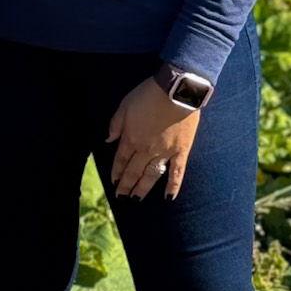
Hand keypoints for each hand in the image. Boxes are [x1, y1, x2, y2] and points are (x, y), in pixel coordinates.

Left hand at [105, 77, 201, 200]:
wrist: (176, 90)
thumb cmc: (149, 94)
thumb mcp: (125, 105)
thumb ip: (116, 124)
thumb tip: (108, 139)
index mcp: (131, 138)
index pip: (120, 160)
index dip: (116, 172)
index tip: (113, 182)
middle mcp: (146, 150)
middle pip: (133, 171)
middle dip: (126, 185)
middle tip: (121, 197)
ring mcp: (164, 152)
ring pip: (151, 176)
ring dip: (142, 188)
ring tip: (136, 199)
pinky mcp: (181, 151)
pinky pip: (177, 173)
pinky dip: (173, 186)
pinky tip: (168, 198)